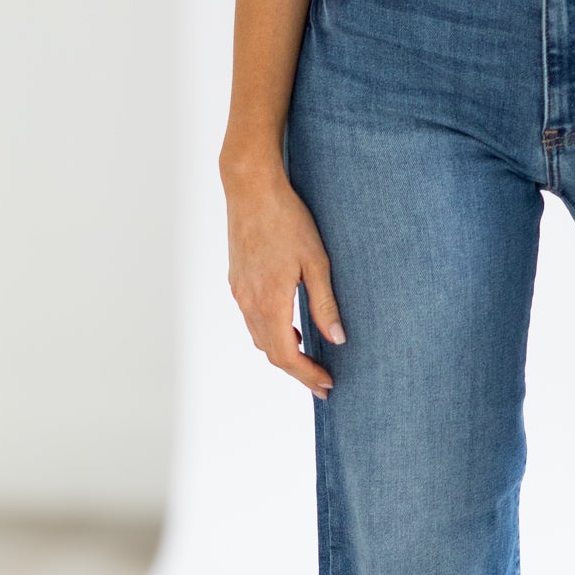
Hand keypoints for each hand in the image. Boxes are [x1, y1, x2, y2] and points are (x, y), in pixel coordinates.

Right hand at [222, 154, 345, 397]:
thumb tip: (336, 340)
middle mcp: (249, 302)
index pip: (286, 355)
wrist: (251, 189)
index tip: (326, 385)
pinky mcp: (237, 280)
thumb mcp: (316, 262)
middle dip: (297, 371)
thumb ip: (325, 304)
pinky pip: (252, 319)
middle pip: (271, 352)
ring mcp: (239, 291)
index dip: (306, 375)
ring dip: (283, 352)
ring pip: (259, 337)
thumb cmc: (287, 220)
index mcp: (270, 301)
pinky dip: (271, 333)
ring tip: (309, 359)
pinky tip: (290, 326)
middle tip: (322, 382)